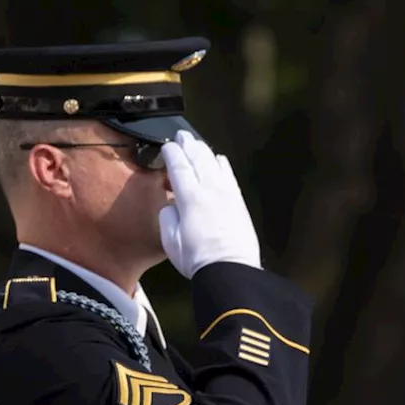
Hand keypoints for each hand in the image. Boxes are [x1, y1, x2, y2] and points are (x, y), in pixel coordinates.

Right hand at [158, 130, 261, 277]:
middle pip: (198, 160)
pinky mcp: (238, 202)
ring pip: (214, 164)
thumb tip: (171, 205)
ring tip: (196, 143)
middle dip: (188, 145)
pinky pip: (228, 175)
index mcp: (190, 198)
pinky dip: (221, 164)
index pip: (179, 168)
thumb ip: (167, 217)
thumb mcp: (170, 240)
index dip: (171, 154)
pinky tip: (218, 159)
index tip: (166, 146)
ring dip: (204, 151)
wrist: (230, 269)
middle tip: (181, 135)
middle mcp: (210, 190)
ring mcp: (226, 194)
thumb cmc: (197, 258)